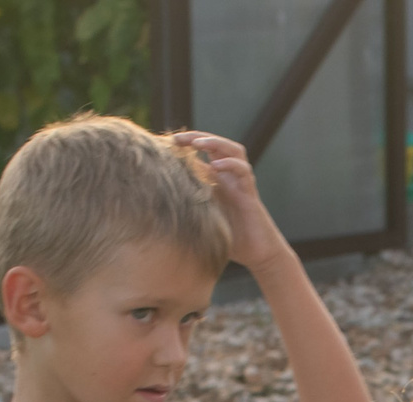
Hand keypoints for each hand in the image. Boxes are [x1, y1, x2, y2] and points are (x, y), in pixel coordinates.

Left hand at [174, 131, 287, 271]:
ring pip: (234, 150)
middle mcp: (229, 177)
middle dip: (197, 136)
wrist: (256, 253)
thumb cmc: (228, 237)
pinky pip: (243, 171)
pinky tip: (216, 166)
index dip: (186, 142)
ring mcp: (240, 183)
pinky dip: (230, 165)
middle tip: (178, 137)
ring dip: (216, 143)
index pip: (202, 151)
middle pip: (217, 144)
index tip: (166, 141)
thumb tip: (157, 197)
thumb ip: (187, 203)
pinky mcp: (250, 193)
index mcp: (216, 179)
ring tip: (198, 144)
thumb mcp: (201, 216)